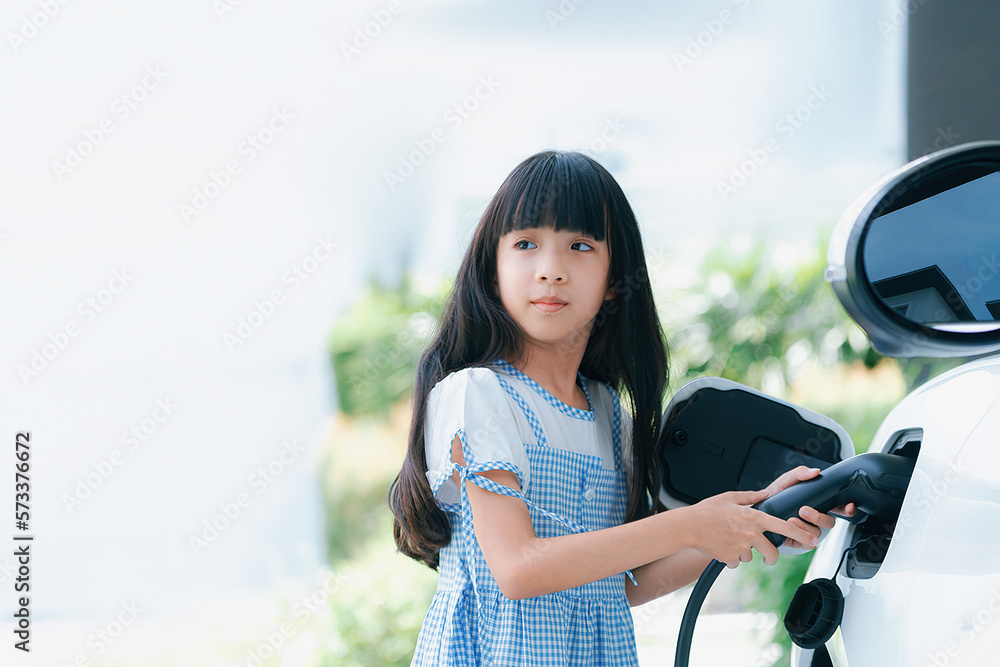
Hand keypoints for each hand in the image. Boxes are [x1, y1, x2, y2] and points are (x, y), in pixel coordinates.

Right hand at [685, 489, 819, 568]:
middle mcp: (750, 533)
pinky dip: (732, 556)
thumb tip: (765, 493)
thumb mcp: (730, 497)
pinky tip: (721, 546)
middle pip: (772, 552)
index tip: (813, 540)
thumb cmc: (707, 511)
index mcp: (753, 517)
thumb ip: (751, 496)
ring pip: (752, 556)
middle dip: (771, 556)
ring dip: (745, 552)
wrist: (688, 526)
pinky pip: (737, 561)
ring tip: (730, 540)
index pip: (783, 526)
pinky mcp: (731, 558)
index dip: (800, 534)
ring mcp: (741, 547)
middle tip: (768, 555)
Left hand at [760, 465, 857, 549]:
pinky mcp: (800, 541)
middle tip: (804, 510)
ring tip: (792, 519)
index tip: (849, 505)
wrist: (758, 512)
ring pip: (818, 533)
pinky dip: (800, 536)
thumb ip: (799, 473)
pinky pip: (807, 543)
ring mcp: (809, 530)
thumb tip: (815, 471)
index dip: (848, 509)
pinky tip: (790, 527)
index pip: (840, 508)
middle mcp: (816, 519)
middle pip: (830, 522)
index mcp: (819, 504)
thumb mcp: (786, 481)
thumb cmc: (775, 497)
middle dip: (819, 517)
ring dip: (806, 526)